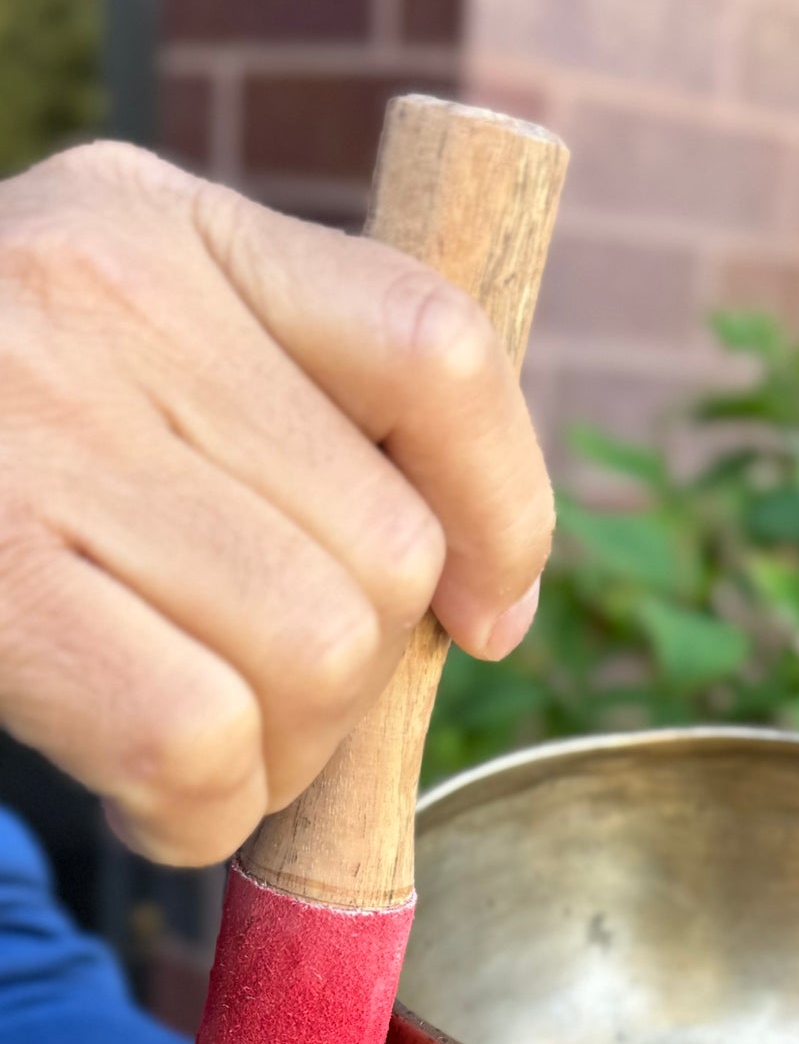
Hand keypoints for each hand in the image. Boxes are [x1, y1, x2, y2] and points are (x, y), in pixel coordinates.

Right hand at [0, 143, 551, 865]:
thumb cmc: (1, 450)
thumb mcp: (130, 357)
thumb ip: (294, 421)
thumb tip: (490, 606)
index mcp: (176, 232)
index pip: (436, 350)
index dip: (503, 512)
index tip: (487, 613)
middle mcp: (108, 299)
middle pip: (387, 550)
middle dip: (359, 679)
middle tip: (268, 704)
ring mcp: (39, 429)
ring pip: (316, 653)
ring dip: (287, 755)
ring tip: (206, 749)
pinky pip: (194, 737)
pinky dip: (203, 811)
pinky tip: (155, 799)